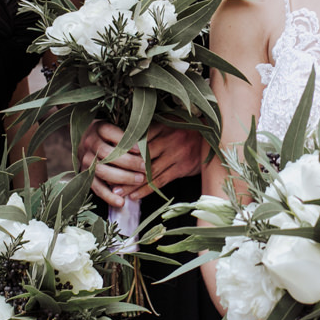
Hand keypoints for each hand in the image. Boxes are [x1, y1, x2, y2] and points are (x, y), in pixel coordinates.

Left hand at [78, 121, 204, 206]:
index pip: (137, 138)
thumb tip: (127, 139)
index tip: (106, 158)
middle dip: (122, 169)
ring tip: (117, 192)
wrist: (214, 136)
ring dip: (131, 183)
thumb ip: (153, 130)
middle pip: (140, 156)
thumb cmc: (187, 130)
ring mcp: (176, 154)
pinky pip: (160, 181)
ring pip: (148, 171)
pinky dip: (146, 190)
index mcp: (163, 125)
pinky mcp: (181, 168)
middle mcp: (169, 139)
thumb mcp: (170, 123)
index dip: (121, 149)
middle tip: (105, 178)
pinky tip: (135, 196)